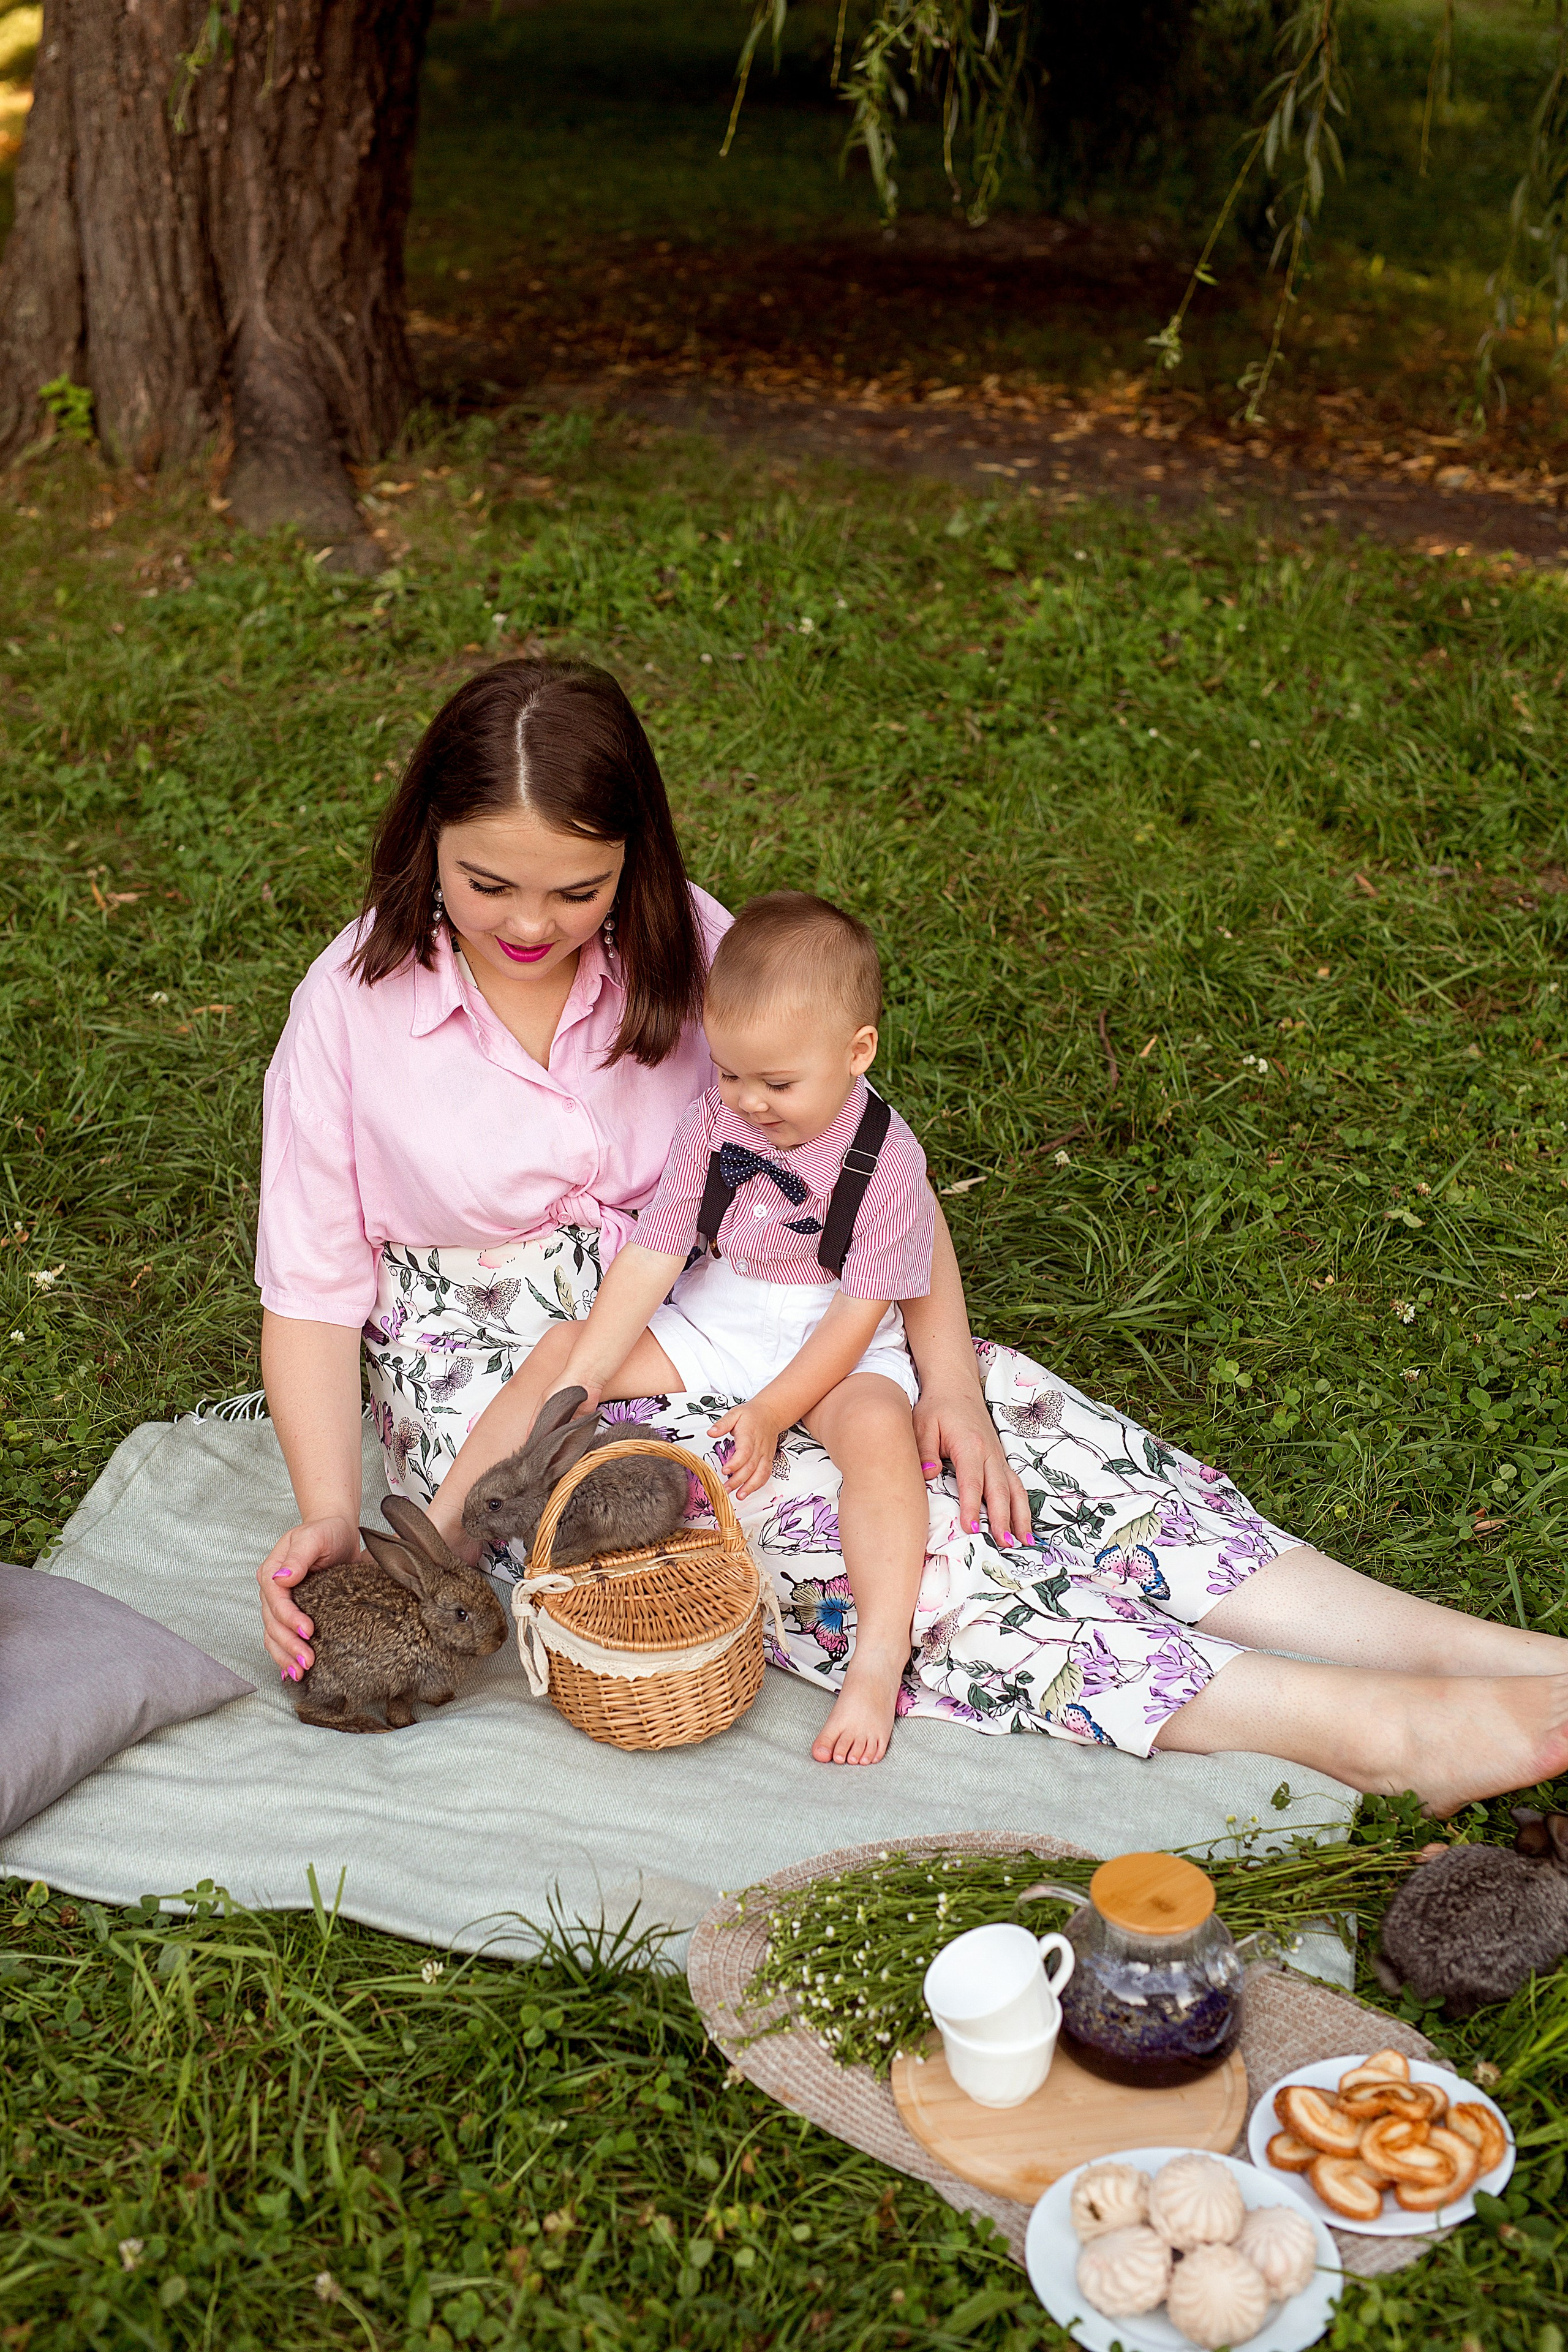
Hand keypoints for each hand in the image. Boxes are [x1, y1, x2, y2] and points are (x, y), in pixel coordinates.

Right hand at [257, 1515, 360, 1677]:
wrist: (336, 1532)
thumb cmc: (326, 1532)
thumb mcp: (315, 1537)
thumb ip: (299, 1557)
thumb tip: (283, 1577)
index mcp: (272, 1572)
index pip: (276, 1601)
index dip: (290, 1619)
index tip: (308, 1631)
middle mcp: (272, 1590)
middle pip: (273, 1624)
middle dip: (289, 1646)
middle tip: (308, 1663)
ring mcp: (279, 1604)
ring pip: (273, 1636)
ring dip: (285, 1657)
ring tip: (301, 1673)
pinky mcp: (292, 1613)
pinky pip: (281, 1637)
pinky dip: (285, 1655)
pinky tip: (292, 1672)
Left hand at [708, 1402, 781, 1501]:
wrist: (771, 1414)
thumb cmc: (751, 1415)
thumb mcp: (734, 1413)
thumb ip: (722, 1424)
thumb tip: (710, 1432)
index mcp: (749, 1435)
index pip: (744, 1452)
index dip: (735, 1463)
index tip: (724, 1470)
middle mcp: (759, 1447)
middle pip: (750, 1467)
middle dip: (738, 1480)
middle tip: (725, 1489)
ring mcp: (765, 1454)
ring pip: (760, 1473)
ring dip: (750, 1487)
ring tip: (739, 1496)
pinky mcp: (768, 1459)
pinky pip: (765, 1474)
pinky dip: (758, 1485)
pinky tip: (748, 1491)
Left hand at [913, 1383, 1033, 1548]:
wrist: (955, 1386)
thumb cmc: (936, 1407)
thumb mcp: (923, 1425)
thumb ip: (925, 1451)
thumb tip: (928, 1474)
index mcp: (970, 1446)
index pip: (972, 1482)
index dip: (972, 1507)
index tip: (971, 1529)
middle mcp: (989, 1453)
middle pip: (1000, 1490)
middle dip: (1003, 1519)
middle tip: (1005, 1545)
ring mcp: (998, 1457)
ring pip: (1014, 1489)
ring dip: (1020, 1516)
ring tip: (1025, 1541)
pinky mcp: (1000, 1459)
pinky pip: (1015, 1485)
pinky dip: (1022, 1506)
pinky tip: (1023, 1524)